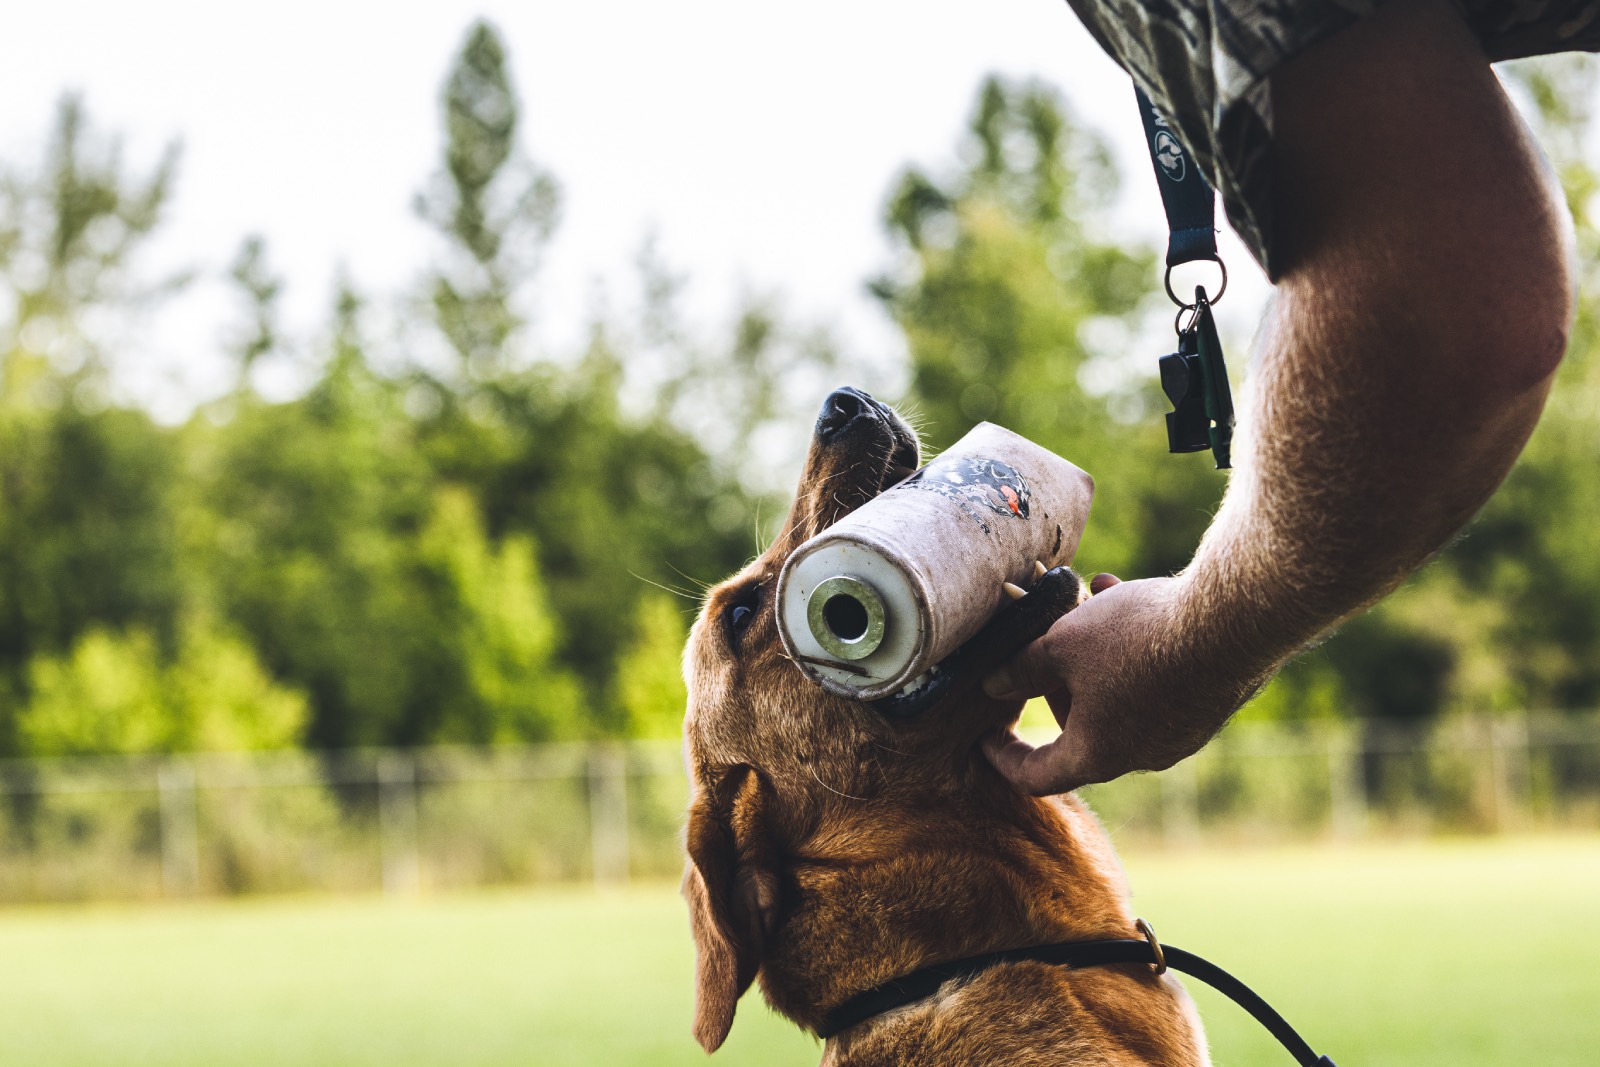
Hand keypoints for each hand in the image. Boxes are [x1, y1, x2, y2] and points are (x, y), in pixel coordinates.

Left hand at [980, 572, 1270, 795]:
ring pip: (1116, 693)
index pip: (1038, 776)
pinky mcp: (1205, 704)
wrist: (1233, 624)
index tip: (985, 735)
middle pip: (1078, 724)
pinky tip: (1117, 590)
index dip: (1004, 757)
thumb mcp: (1062, 644)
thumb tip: (994, 684)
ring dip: (1092, 651)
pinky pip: (1153, 680)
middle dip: (1053, 677)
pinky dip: (1130, 646)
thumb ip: (1021, 668)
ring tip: (1081, 596)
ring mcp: (1178, 733)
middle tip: (1041, 632)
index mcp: (1097, 755)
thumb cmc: (1137, 639)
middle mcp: (1140, 755)